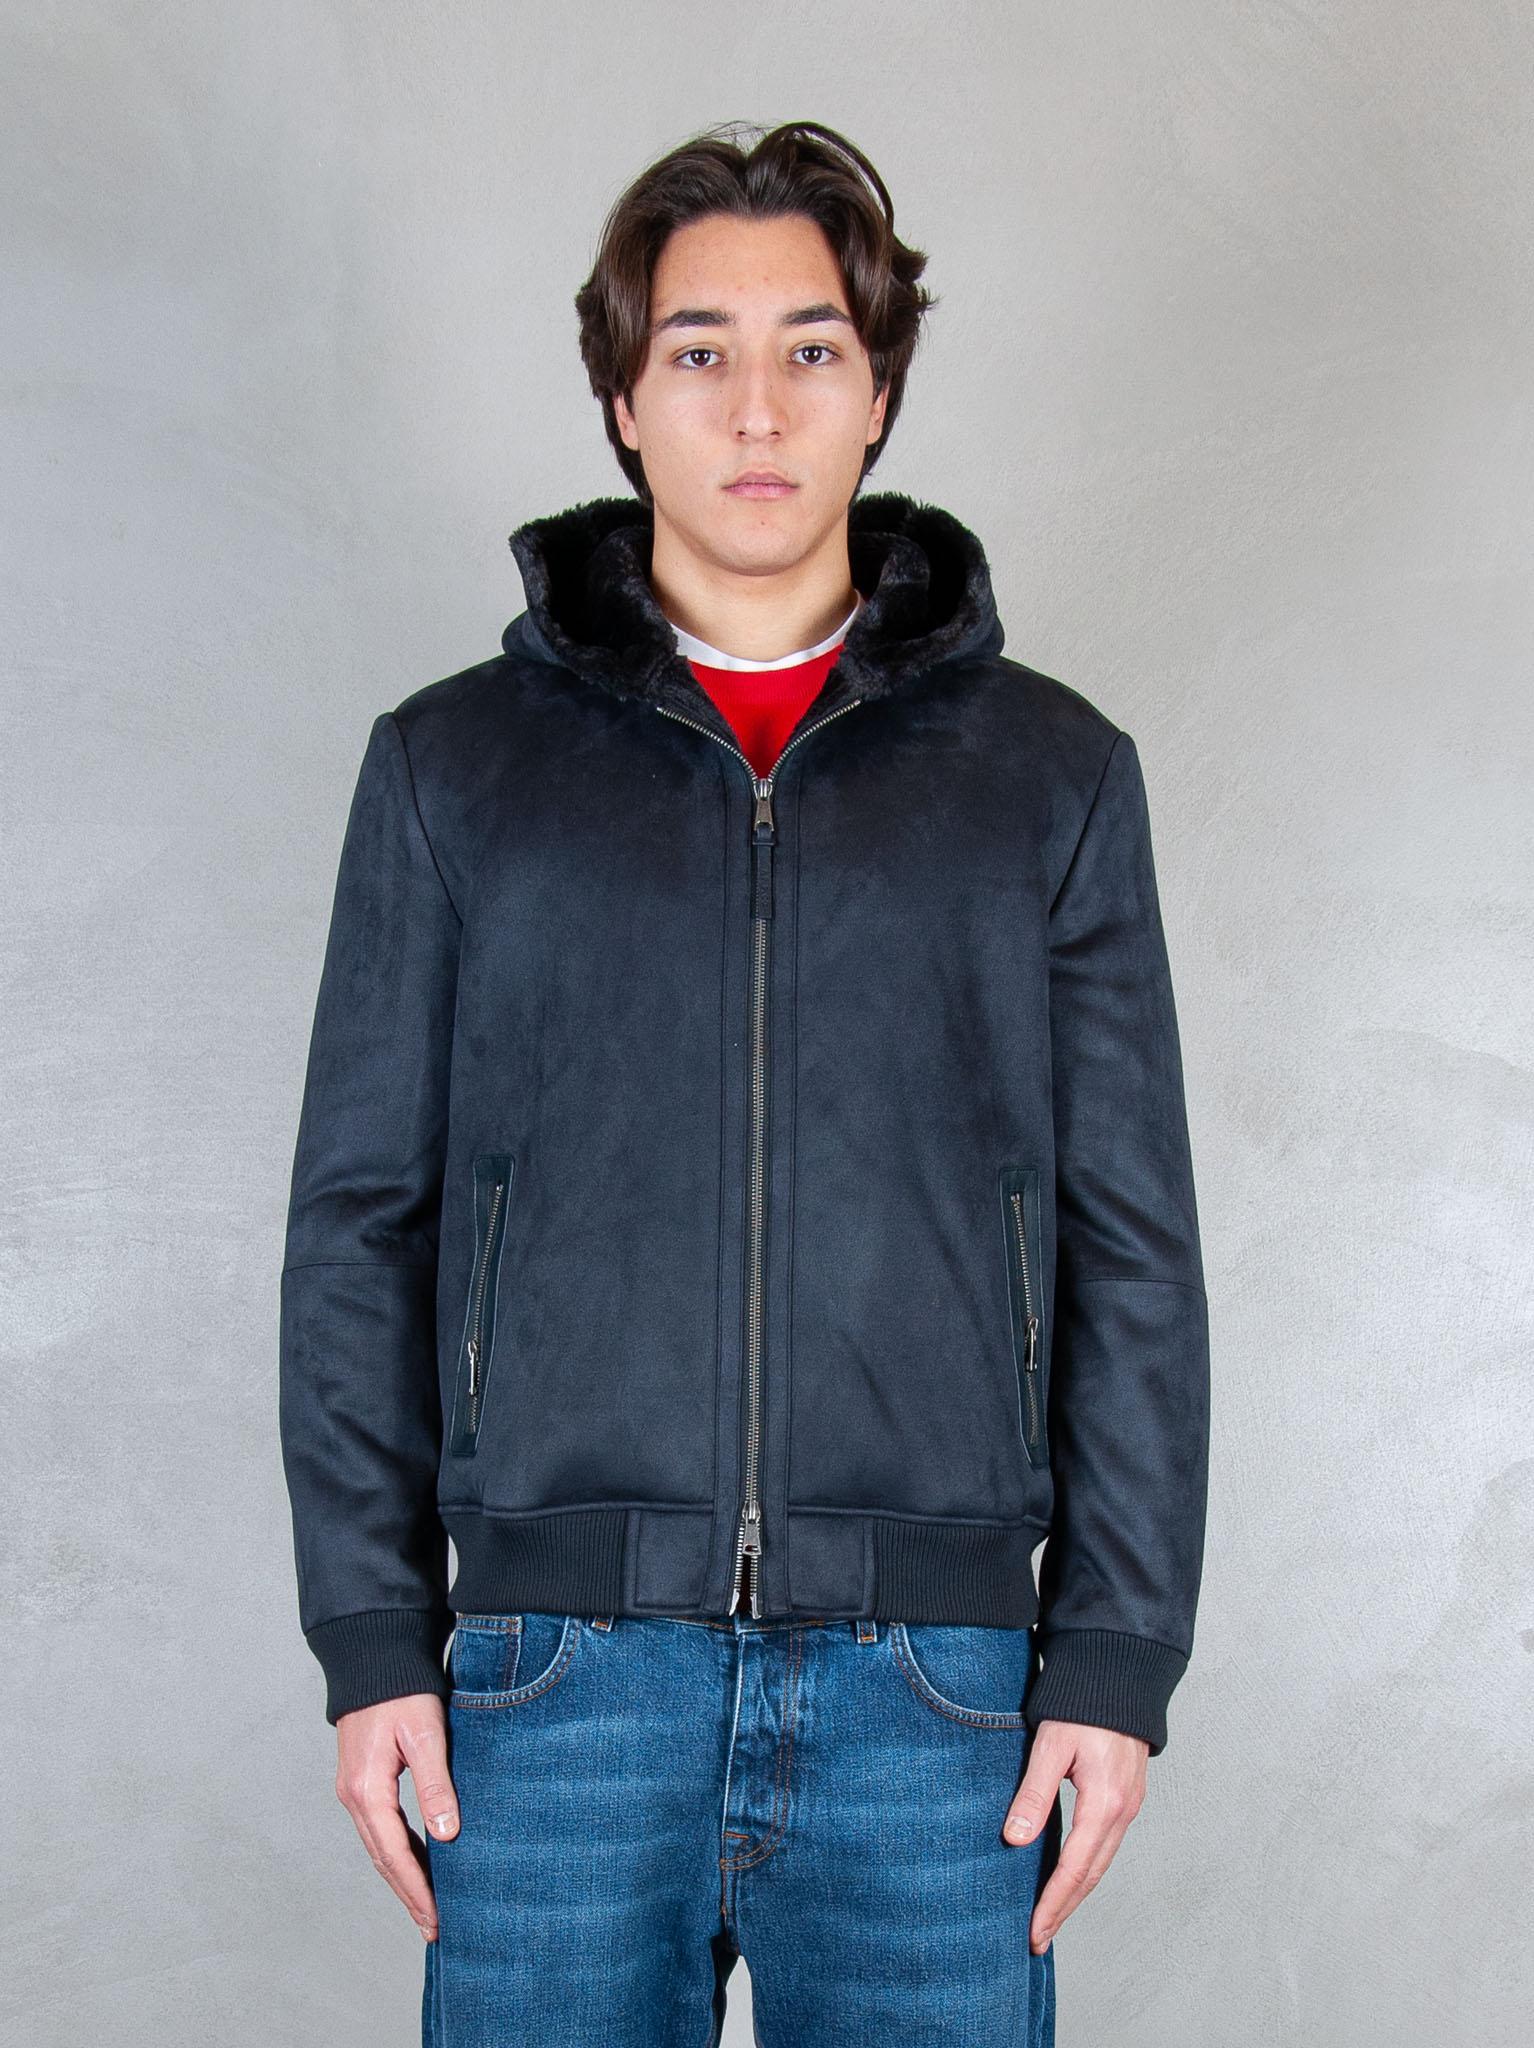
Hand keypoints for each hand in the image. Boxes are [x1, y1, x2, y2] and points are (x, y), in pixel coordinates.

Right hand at [335, 1694, 461, 1939]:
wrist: (373, 1656)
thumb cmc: (402, 1691)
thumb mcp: (424, 1735)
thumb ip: (435, 1785)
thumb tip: (447, 1836)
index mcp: (367, 1790)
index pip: (394, 1854)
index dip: (417, 1889)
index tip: (437, 1918)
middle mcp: (354, 1796)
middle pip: (382, 1859)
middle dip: (408, 1894)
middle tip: (434, 1927)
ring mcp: (354, 1789)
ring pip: (379, 1846)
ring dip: (402, 1877)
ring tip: (427, 1907)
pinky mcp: (362, 1779)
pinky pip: (380, 1828)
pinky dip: (398, 1852)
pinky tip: (416, 1861)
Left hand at [1002, 1719, 1148, 1952]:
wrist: (1119, 1673)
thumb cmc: (1082, 1703)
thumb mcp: (1051, 1744)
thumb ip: (1034, 1792)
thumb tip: (1015, 1839)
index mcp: (1104, 1802)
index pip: (1075, 1868)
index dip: (1054, 1902)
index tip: (1034, 1932)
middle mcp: (1123, 1810)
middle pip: (1093, 1874)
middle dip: (1065, 1909)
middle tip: (1038, 1938)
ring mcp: (1128, 1804)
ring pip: (1102, 1861)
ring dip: (1077, 1892)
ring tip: (1051, 1916)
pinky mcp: (1125, 1795)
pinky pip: (1106, 1844)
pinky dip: (1088, 1868)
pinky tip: (1070, 1875)